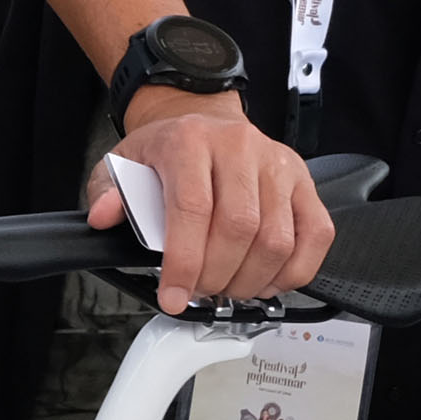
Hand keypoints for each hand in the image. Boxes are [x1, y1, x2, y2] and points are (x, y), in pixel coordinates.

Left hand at [89, 91, 330, 312]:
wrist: (203, 122)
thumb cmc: (167, 152)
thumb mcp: (124, 164)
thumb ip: (107, 192)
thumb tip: (104, 217)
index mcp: (189, 142)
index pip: (192, 209)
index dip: (184, 262)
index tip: (173, 297)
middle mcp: (239, 147)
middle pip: (239, 228)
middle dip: (217, 277)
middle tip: (201, 292)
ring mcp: (278, 164)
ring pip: (277, 238)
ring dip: (251, 280)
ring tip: (229, 288)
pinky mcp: (305, 182)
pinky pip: (316, 234)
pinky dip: (294, 271)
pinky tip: (267, 280)